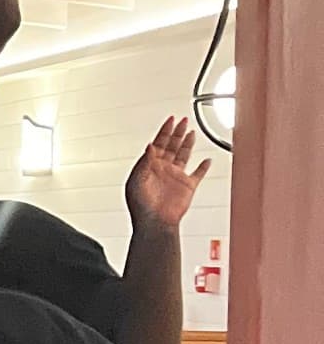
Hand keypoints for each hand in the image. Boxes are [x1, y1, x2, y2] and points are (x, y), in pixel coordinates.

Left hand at [126, 115, 211, 230]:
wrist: (155, 223)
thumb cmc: (141, 207)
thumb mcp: (136, 181)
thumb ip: (144, 162)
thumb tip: (149, 146)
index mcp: (150, 166)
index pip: (158, 143)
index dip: (164, 131)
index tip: (170, 120)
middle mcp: (164, 169)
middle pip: (172, 145)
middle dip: (177, 132)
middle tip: (183, 120)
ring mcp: (176, 177)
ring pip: (184, 155)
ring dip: (187, 143)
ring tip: (191, 132)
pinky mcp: (188, 186)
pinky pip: (198, 174)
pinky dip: (203, 167)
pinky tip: (207, 160)